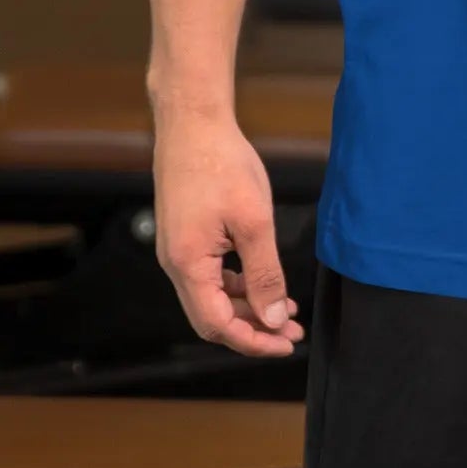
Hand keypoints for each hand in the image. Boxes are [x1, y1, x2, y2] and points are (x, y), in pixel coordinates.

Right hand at [153, 108, 304, 356]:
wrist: (193, 123)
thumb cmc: (222, 164)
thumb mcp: (253, 221)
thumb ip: (264, 274)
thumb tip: (272, 318)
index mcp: (188, 265)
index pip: (218, 325)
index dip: (252, 341)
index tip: (285, 343)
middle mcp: (176, 265)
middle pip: (213, 317)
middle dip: (253, 328)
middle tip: (291, 330)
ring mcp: (178, 250)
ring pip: (212, 296)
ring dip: (247, 306)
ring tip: (285, 308)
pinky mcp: (185, 236)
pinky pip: (209, 275)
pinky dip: (237, 284)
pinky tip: (262, 280)